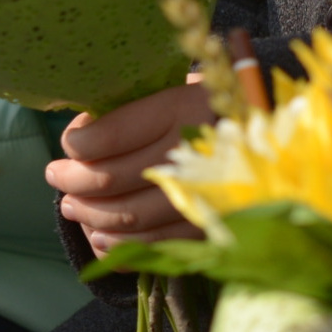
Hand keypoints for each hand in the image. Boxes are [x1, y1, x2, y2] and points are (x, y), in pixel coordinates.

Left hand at [47, 80, 209, 254]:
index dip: (79, 142)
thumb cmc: (213, 103)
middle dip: (74, 181)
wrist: (275, 131)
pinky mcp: (208, 227)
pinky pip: (153, 245)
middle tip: (56, 176)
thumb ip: (135, 105)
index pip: (112, 134)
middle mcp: (192, 153)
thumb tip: (83, 132)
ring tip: (72, 206)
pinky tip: (100, 237)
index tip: (68, 143)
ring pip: (127, 217)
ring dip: (90, 215)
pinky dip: (118, 247)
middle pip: (112, 179)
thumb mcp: (179, 84)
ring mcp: (202, 196)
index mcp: (183, 107)